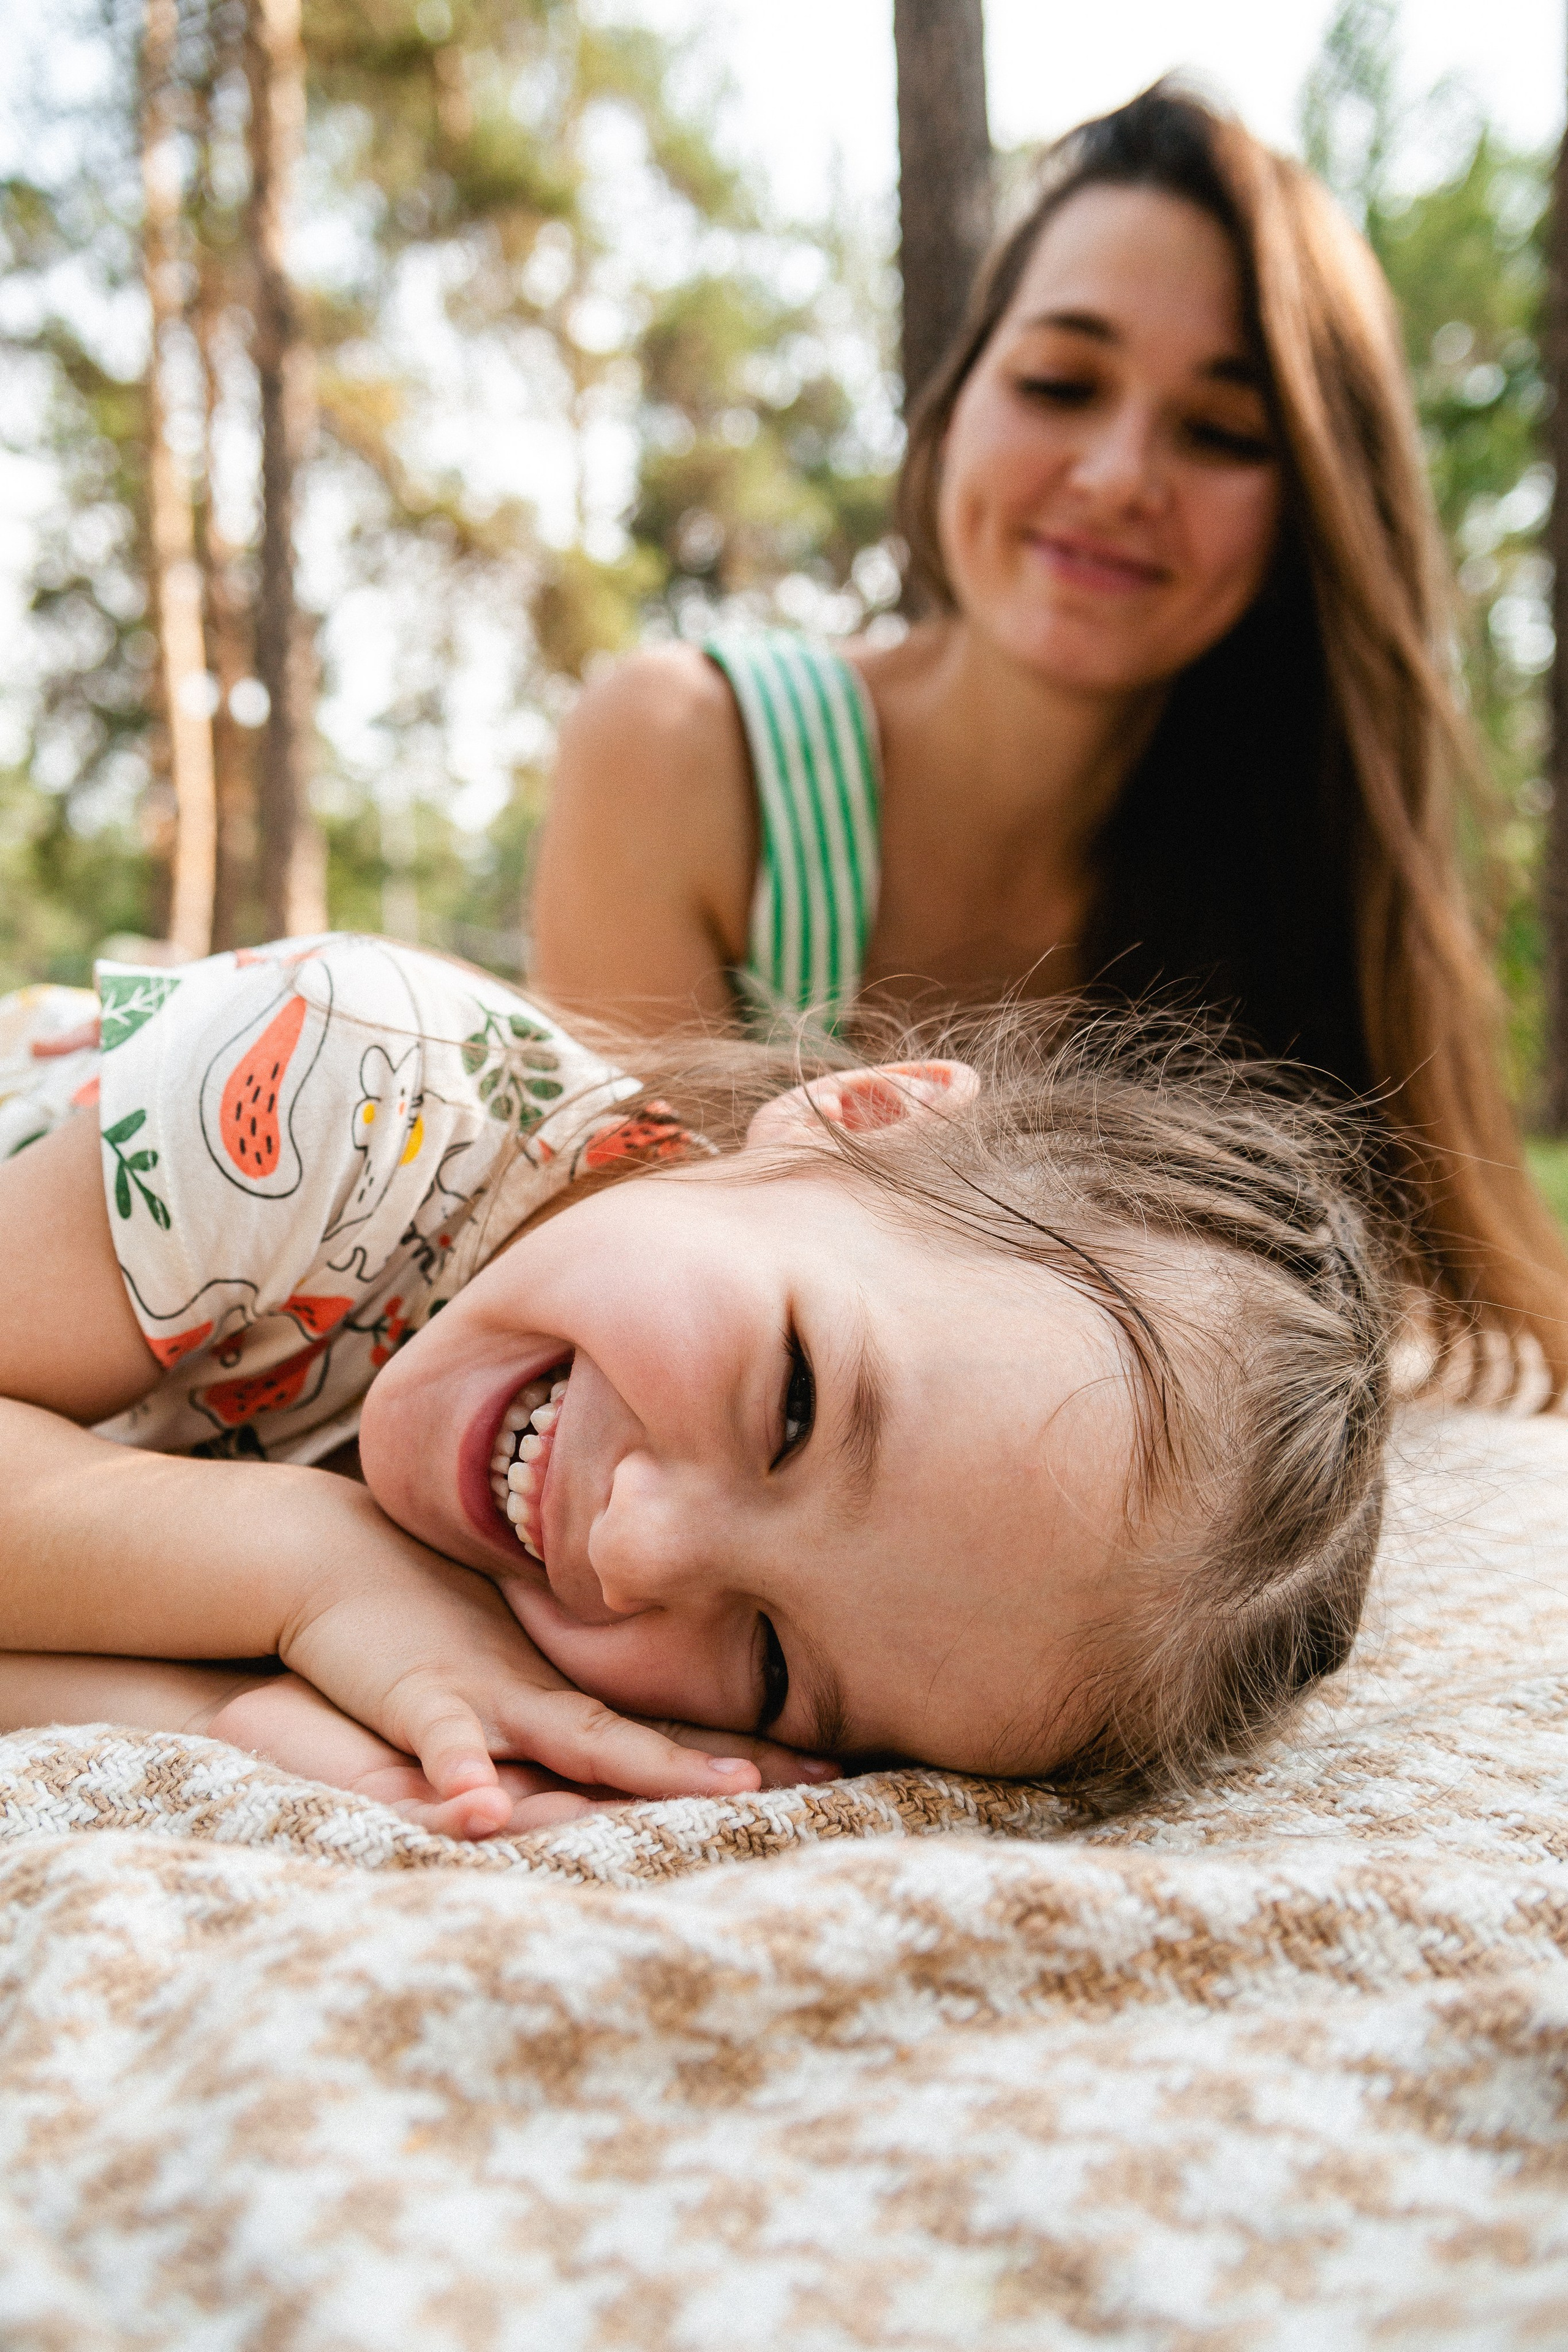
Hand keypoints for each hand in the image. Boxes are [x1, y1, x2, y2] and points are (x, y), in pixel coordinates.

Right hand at [277, 1491, 836, 1821]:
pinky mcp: (422, 1699)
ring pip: (580, 1737)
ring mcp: (490, 1698)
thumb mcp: (498, 1680)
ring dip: (645, 1765)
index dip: (747, 1755)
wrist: (335, 1562)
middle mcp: (545, 1701)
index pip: (669, 1735)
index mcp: (564, 1705)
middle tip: (827, 1780)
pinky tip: (483, 1807)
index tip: (835, 1768)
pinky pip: (448, 1741)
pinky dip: (465, 1774)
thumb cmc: (419, 1629)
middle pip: (653, 1742)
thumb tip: (609, 1744)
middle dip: (736, 1765)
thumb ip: (550, 1715)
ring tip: (720, 1789)